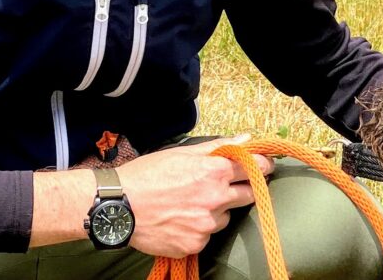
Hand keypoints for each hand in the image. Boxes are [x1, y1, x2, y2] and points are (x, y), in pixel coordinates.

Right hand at [117, 135, 274, 257]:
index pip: (256, 168)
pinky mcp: (195, 244)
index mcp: (214, 172)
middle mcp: (215, 199)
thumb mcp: (183, 153)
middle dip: (244, 188)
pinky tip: (181, 219)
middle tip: (225, 186)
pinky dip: (199, 228)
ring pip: (225, 217)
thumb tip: (247, 139)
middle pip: (249, 194)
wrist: (119, 206)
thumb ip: (219, 147)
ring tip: (190, 204)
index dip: (262, 165)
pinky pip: (207, 235)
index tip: (263, 165)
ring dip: (217, 210)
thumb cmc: (148, 175)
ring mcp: (206, 225)